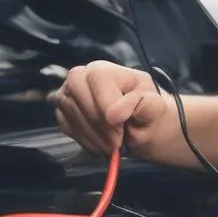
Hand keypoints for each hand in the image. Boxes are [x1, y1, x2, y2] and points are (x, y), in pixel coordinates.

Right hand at [54, 60, 168, 156]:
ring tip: (113, 147)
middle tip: (116, 141)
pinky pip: (66, 126)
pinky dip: (86, 141)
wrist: (138, 124)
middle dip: (98, 123)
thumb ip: (144, 104)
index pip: (98, 79)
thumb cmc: (145, 110)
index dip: (109, 106)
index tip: (123, 126)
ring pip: (69, 112)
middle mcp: (82, 76)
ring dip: (93, 136)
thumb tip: (117, 112)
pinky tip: (102, 145)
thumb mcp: (154, 106)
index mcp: (107, 69)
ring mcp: (68, 94)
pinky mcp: (63, 112)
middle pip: (77, 94)